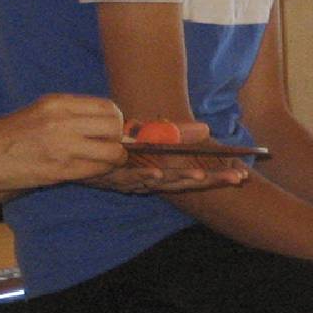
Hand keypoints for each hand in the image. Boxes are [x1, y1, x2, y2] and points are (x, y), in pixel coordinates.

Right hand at [0, 94, 130, 189]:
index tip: (110, 131)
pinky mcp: (57, 170)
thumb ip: (69, 115)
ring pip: (112, 152)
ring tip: (103, 163)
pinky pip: (95, 171)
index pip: (108, 107)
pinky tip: (89, 172)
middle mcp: (62, 120)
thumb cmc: (5, 136)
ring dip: (113, 160)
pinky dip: (99, 172)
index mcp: (58, 103)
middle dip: (118, 140)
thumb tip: (103, 122)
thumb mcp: (39, 112)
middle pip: (115, 128)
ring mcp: (61, 146)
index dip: (116, 121)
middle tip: (110, 148)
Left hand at [78, 147, 250, 194]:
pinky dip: (145, 177)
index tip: (242, 174)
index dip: (219, 176)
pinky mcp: (113, 177)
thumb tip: (205, 129)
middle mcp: (152, 181)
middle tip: (236, 177)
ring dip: (182, 180)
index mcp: (162, 172)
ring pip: (162, 183)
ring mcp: (134, 181)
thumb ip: (175, 133)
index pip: (196, 176)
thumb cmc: (113, 145)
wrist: (70, 152)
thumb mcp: (147, 136)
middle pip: (187, 182)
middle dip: (212, 181)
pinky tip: (158, 174)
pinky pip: (131, 179)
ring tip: (201, 177)